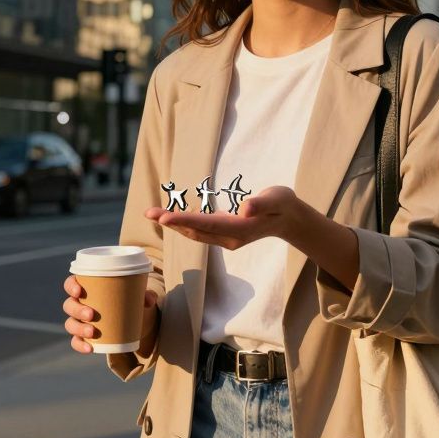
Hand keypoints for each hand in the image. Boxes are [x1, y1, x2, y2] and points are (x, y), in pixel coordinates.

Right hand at [63, 275, 158, 355]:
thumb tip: (149, 299)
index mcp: (87, 288)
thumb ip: (144, 295)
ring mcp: (80, 321)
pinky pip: (76, 341)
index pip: (71, 284)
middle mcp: (79, 304)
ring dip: (78, 328)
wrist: (132, 320)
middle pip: (69, 305)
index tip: (79, 291)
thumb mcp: (136, 296)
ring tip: (92, 332)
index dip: (71, 286)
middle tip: (91, 314)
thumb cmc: (128, 300)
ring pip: (71, 324)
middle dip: (77, 310)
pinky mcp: (84, 336)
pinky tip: (90, 348)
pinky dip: (80, 345)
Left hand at [143, 185, 308, 249]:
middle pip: (196, 231)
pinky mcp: (225, 235)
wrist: (289, 219)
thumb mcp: (277, 198)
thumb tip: (244, 208)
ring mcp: (227, 239)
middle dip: (172, 222)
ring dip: (174, 224)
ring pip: (195, 233)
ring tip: (153, 214)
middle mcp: (230, 238)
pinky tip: (171, 218)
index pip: (207, 225)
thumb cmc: (283, 205)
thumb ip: (261, 203)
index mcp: (240, 229)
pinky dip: (184, 224)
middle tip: (149, 213)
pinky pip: (200, 231)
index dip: (185, 220)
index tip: (164, 217)